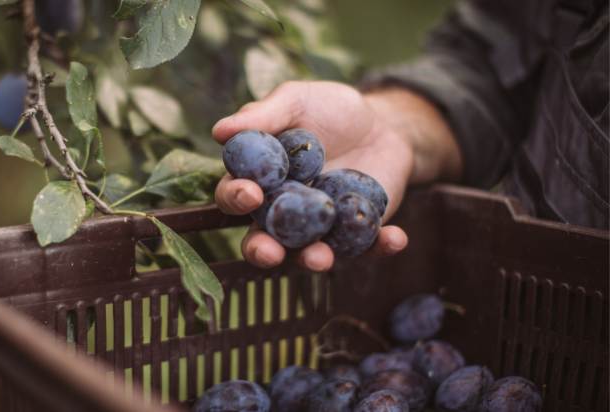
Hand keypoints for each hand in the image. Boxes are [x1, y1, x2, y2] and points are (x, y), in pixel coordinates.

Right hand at [213, 81, 459, 270]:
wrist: (382, 124)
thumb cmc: (329, 110)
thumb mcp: (297, 101)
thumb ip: (264, 116)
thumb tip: (220, 130)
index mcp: (259, 181)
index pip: (234, 195)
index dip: (236, 198)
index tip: (249, 194)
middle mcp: (283, 212)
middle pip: (262, 240)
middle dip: (261, 249)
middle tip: (269, 250)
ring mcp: (320, 228)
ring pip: (308, 253)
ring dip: (312, 259)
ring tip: (321, 258)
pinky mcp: (357, 233)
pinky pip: (366, 246)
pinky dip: (380, 246)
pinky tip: (396, 238)